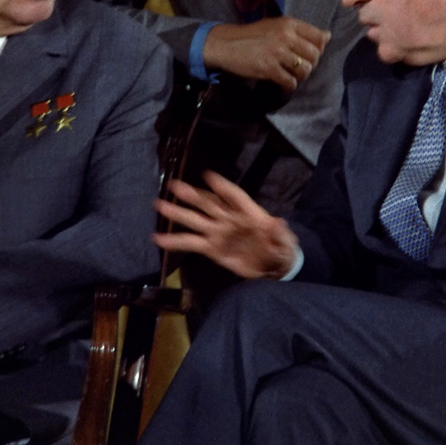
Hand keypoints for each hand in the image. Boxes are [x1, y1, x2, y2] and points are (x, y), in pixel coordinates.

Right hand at [153, 172, 298, 278]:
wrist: (274, 268)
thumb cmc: (282, 250)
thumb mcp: (287, 243)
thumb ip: (281, 234)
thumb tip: (278, 222)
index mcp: (250, 213)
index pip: (234, 197)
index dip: (222, 187)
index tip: (208, 176)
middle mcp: (230, 219)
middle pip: (209, 203)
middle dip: (193, 195)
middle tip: (175, 185)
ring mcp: (219, 232)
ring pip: (196, 220)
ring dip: (178, 213)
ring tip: (160, 205)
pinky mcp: (212, 248)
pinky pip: (191, 243)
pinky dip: (175, 241)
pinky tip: (159, 238)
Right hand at [203, 18, 329, 90]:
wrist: (226, 44)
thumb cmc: (252, 35)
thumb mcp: (276, 25)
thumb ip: (299, 31)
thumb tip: (327, 37)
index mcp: (289, 24)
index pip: (319, 37)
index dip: (319, 48)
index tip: (310, 53)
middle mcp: (286, 36)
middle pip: (314, 55)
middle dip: (311, 64)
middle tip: (300, 66)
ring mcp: (277, 53)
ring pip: (305, 69)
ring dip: (301, 75)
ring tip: (292, 74)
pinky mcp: (269, 68)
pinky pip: (290, 81)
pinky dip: (290, 84)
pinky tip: (284, 81)